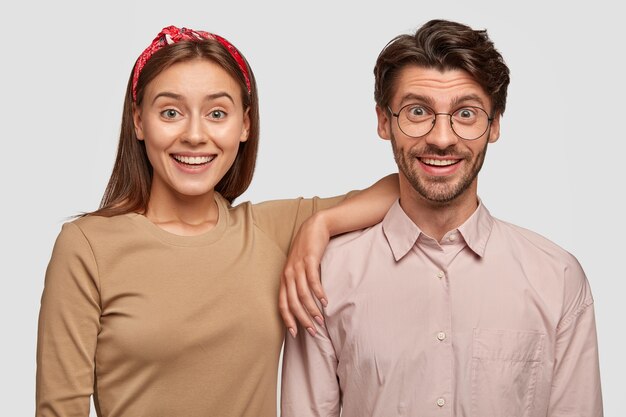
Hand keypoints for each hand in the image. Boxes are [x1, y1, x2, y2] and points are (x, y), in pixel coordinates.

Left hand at [279, 212, 328, 337]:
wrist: (314, 226)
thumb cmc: (308, 250)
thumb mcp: (299, 268)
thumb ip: (300, 283)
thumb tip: (305, 304)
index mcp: (284, 278)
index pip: (282, 303)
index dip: (287, 319)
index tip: (295, 334)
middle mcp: (288, 274)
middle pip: (292, 302)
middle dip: (302, 319)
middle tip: (312, 331)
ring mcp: (298, 266)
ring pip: (302, 293)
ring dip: (311, 309)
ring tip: (320, 319)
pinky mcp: (309, 259)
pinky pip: (313, 279)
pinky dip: (318, 292)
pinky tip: (325, 301)